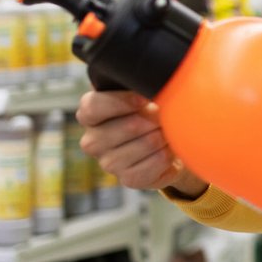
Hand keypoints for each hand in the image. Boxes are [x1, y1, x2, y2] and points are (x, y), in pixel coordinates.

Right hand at [75, 90, 208, 197]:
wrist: (166, 143)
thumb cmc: (149, 111)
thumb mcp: (141, 93)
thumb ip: (138, 85)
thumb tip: (153, 82)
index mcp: (90, 114)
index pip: (92, 107)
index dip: (122, 102)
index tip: (145, 99)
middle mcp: (93, 140)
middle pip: (126, 126)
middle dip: (154, 119)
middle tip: (165, 116)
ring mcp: (108, 163)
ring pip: (144, 144)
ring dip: (164, 135)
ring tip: (169, 130)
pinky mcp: (128, 179)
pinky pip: (154, 164)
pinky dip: (168, 155)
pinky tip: (170, 149)